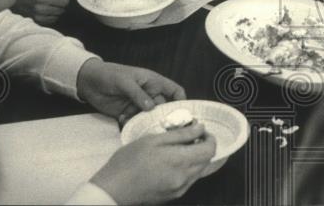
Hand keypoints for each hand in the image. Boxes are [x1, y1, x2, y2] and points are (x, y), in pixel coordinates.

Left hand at [77, 59, 185, 122]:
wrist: (89, 81)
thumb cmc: (110, 75)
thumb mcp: (125, 82)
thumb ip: (138, 94)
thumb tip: (151, 108)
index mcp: (153, 82)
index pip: (174, 90)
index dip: (181, 101)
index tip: (183, 114)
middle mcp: (149, 94)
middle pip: (163, 108)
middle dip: (164, 117)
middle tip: (162, 127)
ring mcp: (139, 105)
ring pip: (149, 117)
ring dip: (147, 122)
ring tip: (143, 127)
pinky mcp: (127, 113)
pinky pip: (135, 122)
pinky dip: (132, 124)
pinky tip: (124, 121)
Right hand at [90, 124, 216, 204]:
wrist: (113, 189)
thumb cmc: (129, 161)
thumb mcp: (153, 140)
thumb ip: (180, 134)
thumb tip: (200, 128)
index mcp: (180, 161)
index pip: (210, 150)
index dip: (210, 138)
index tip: (201, 131)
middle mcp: (184, 178)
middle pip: (207, 161)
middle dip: (203, 147)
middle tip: (190, 137)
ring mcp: (180, 189)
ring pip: (199, 171)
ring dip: (196, 158)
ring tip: (179, 149)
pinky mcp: (173, 196)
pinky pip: (189, 180)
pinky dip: (188, 169)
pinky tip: (172, 163)